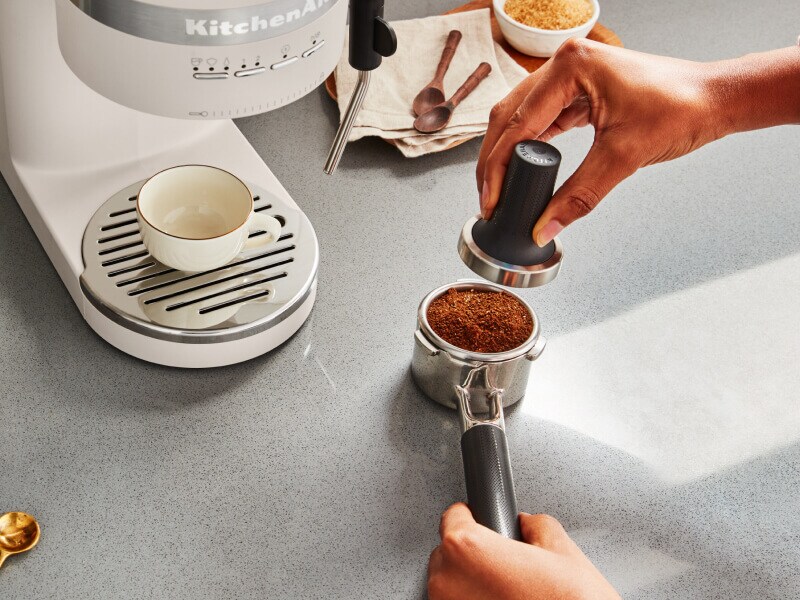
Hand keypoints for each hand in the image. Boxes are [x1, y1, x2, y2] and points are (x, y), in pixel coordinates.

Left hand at [427, 503, 620, 599]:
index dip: (474, 515)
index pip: (453, 516)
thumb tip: (530, 525)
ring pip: (451, 584)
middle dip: (476, 554)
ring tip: (510, 592)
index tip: (482, 520)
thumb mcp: (564, 552)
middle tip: (507, 564)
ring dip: (473, 584)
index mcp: (467, 548)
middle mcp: (447, 581)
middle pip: (450, 552)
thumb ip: (536, 526)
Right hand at [476, 39, 799, 246]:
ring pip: (519, 117)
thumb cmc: (683, 108)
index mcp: (570, 66)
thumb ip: (579, 195)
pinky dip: (529, 145)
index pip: (517, 124)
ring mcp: (570, 75)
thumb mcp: (624, 157)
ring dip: (507, 153)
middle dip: (494, 161)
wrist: (716, 99)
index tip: (492, 200)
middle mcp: (564, 64)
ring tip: (500, 189)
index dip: (498, 168)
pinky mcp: (578, 89)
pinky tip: (524, 168)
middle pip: (508, 116)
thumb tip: (545, 227)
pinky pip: (541, 118)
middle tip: (489, 200)